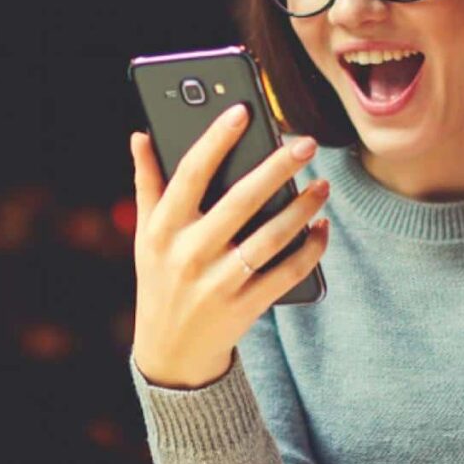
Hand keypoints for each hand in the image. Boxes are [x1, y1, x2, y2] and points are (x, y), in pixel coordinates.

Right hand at [130, 107, 329, 387]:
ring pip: (271, 237)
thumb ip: (148, 184)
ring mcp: (218, 283)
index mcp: (161, 230)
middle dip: (277, 168)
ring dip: (302, 208)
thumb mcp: (146, 236)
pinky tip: (321, 228)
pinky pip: (287, 273)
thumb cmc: (160, 280)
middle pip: (240, 201)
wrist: (170, 352)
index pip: (190, 173)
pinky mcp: (245, 306)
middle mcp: (188, 254)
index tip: (242, 111)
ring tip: (322, 186)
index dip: (216, 139)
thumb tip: (141, 135)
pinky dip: (309, 250)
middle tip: (306, 143)